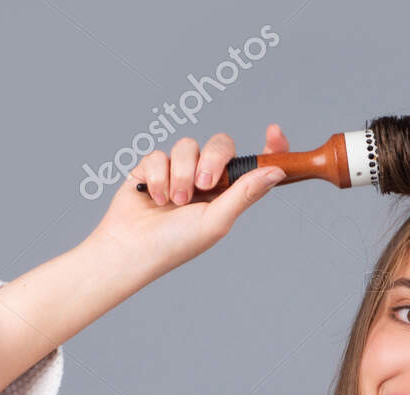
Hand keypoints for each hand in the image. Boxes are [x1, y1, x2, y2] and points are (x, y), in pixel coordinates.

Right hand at [84, 123, 290, 280]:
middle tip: (203, 186)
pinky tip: (153, 198)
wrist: (132, 247)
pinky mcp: (153, 167)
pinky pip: (160, 154)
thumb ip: (245, 192)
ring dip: (181, 174)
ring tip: (173, 202)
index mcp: (228, 193)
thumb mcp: (217, 220)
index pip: (253, 164)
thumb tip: (276, 171)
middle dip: (212, 160)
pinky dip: (158, 176)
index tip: (275, 131)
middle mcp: (207, 179)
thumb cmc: (177, 242)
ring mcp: (179, 171)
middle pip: (221, 145)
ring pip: (188, 146)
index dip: (268, 147)